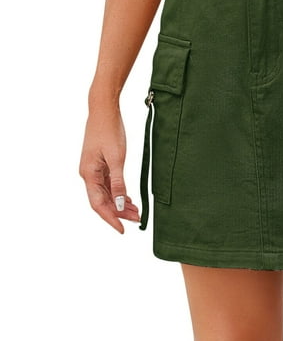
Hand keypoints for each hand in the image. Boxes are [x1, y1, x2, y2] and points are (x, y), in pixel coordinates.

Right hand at [79, 107, 139, 232]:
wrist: (103, 111)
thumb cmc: (109, 131)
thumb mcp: (117, 158)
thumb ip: (118, 182)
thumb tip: (120, 203)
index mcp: (89, 175)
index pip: (98, 205)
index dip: (110, 218)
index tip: (122, 230)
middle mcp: (88, 175)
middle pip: (103, 201)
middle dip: (119, 213)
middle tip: (137, 220)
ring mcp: (93, 170)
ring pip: (106, 194)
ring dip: (120, 204)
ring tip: (136, 212)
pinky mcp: (100, 164)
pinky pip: (108, 185)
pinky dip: (118, 193)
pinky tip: (129, 199)